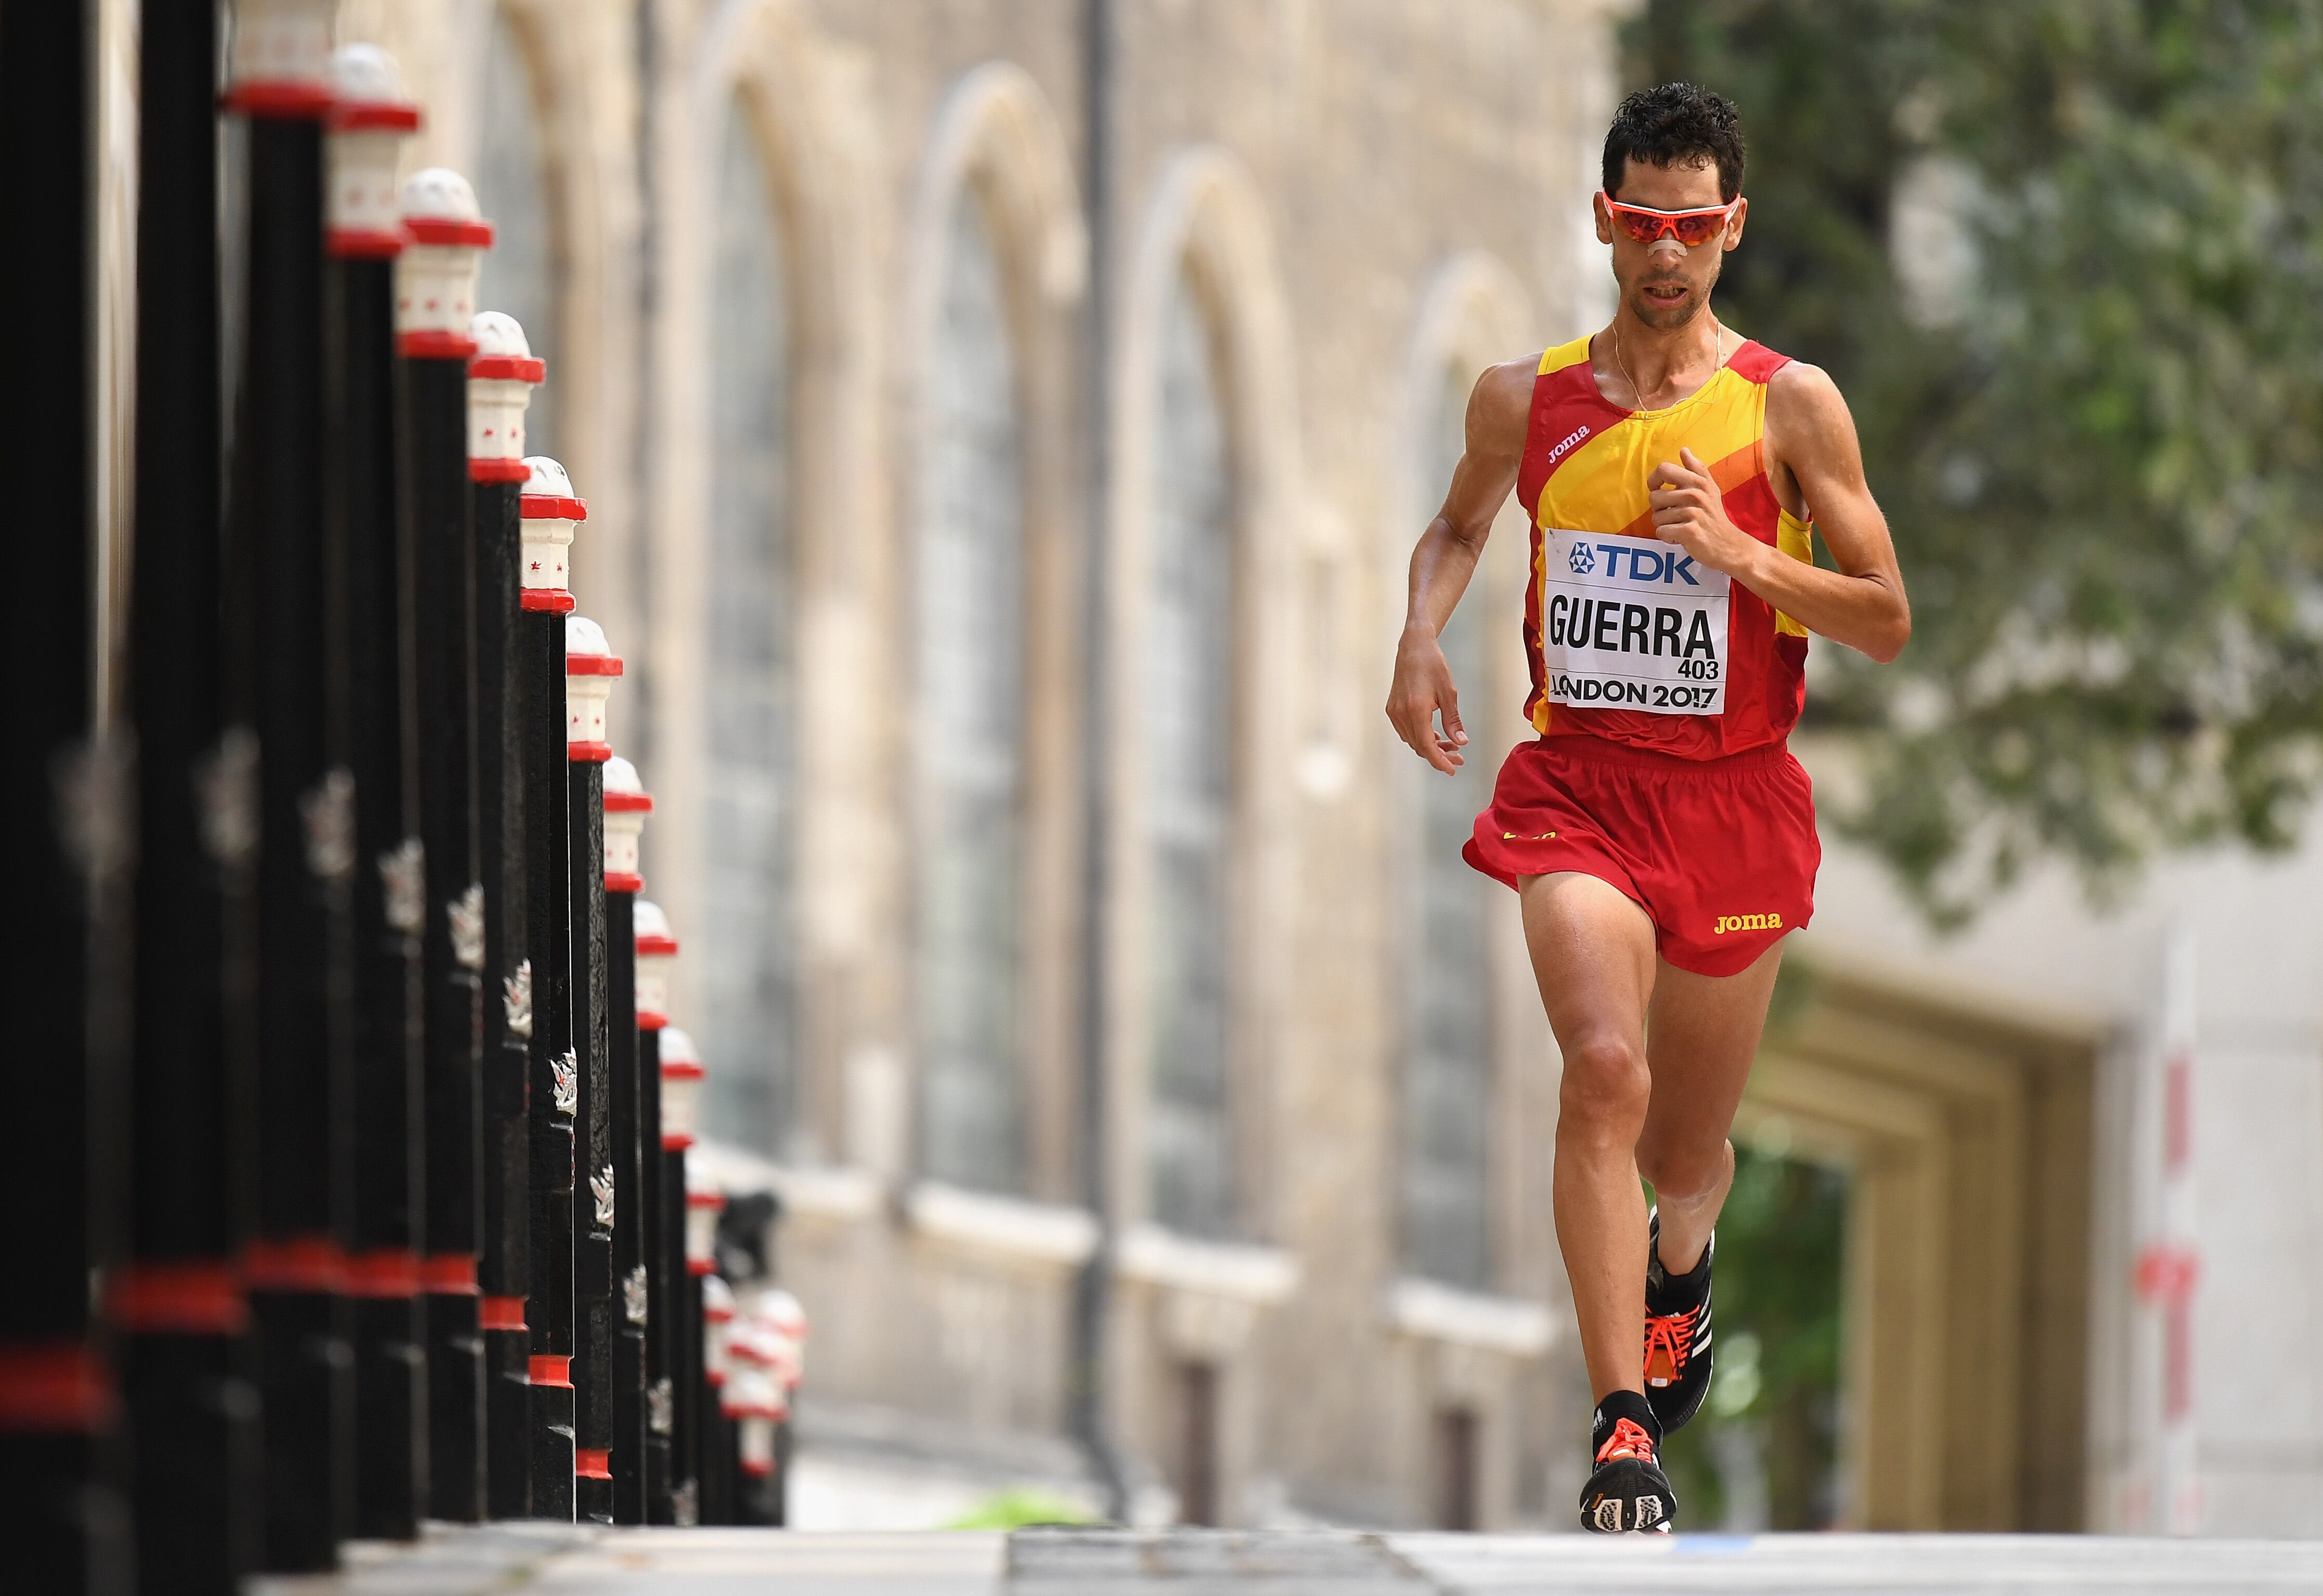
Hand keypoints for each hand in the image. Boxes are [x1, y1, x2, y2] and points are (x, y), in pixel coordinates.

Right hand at [1386, 625, 1467, 773]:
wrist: (1414, 647)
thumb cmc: (1433, 665)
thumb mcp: (1449, 693)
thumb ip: (1453, 720)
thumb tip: (1462, 742)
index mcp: (1416, 709)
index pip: (1426, 745)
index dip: (1439, 761)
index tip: (1452, 769)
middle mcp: (1401, 713)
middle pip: (1419, 746)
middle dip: (1439, 756)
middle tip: (1459, 758)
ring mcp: (1394, 712)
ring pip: (1412, 741)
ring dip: (1430, 747)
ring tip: (1451, 747)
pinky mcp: (1392, 709)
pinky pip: (1406, 732)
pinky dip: (1420, 738)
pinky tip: (1435, 736)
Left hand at [1648, 447, 1761, 578]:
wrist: (1729, 544)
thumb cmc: (1714, 515)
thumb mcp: (1709, 488)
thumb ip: (1696, 468)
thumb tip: (1684, 450)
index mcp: (1697, 481)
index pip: (1663, 469)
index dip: (1654, 480)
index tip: (1659, 490)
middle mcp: (1695, 494)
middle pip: (1654, 497)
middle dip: (1659, 510)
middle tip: (1675, 515)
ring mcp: (1693, 513)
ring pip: (1656, 518)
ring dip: (1665, 526)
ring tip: (1680, 526)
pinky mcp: (1689, 531)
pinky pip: (1662, 532)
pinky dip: (1668, 537)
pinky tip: (1681, 537)